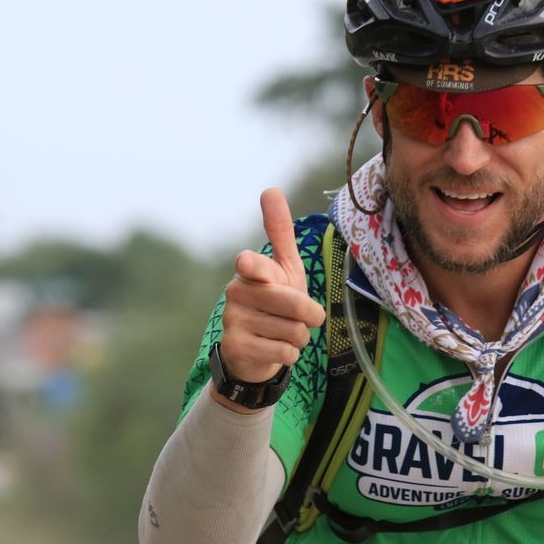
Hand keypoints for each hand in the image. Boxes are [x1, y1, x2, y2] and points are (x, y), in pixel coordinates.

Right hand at [214, 188, 325, 404]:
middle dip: (310, 316)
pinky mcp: (237, 347)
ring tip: (284, 333)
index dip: (254, 266)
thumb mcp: (283, 267)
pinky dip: (290, 354)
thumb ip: (279, 232)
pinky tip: (276, 349)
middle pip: (295, 305)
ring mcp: (233, 321)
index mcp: (250, 271)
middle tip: (304, 318)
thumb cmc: (276, 302)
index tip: (246, 262)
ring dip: (299, 337)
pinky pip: (284, 352)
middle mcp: (236, 292)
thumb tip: (270, 189)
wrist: (256, 350)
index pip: (254, 266)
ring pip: (293, 331)